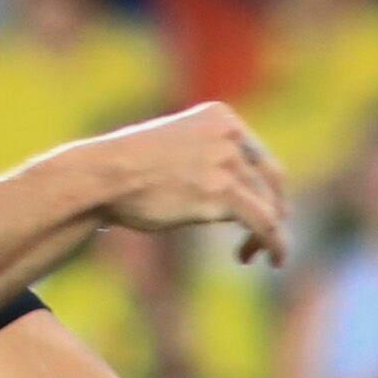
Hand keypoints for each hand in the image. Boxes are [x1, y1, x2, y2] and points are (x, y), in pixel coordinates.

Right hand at [86, 102, 293, 265]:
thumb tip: (226, 193)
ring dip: (268, 236)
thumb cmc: (125, 168)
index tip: (254, 212)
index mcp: (220, 117)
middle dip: (274, 212)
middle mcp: (229, 136)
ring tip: (250, 256)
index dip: (264, 189)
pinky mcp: (222, 192)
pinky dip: (276, 243)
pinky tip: (275, 260)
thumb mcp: (173, 146)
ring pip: (270, 206)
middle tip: (265, 239)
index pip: (259, 157)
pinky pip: (265, 223)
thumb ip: (204, 157)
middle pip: (271, 180)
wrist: (102, 176)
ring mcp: (226, 163)